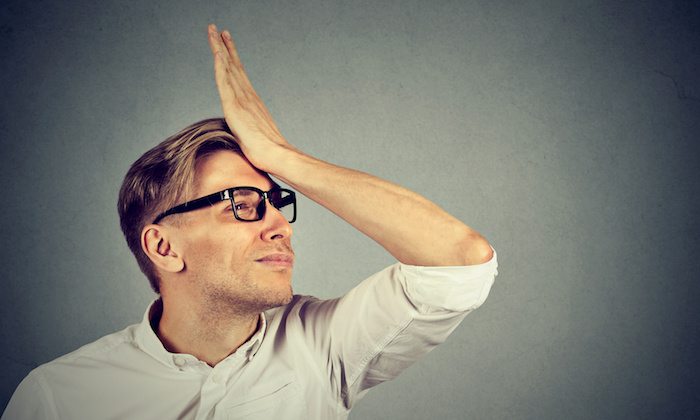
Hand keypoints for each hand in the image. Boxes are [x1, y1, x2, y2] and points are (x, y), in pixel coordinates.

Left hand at [207, 24, 295, 173]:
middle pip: (232, 65)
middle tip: (215, 28)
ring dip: (219, 48)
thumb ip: (247, 129)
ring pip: (228, 68)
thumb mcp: (254, 137)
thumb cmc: (268, 153)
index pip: (238, 73)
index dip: (231, 56)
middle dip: (223, 45)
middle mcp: (247, 95)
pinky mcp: (235, 107)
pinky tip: (217, 52)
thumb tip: (243, 135)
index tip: (225, 41)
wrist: (276, 156)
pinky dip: (221, 66)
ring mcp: (242, 100)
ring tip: (212, 31)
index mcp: (251, 101)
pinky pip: (225, 82)